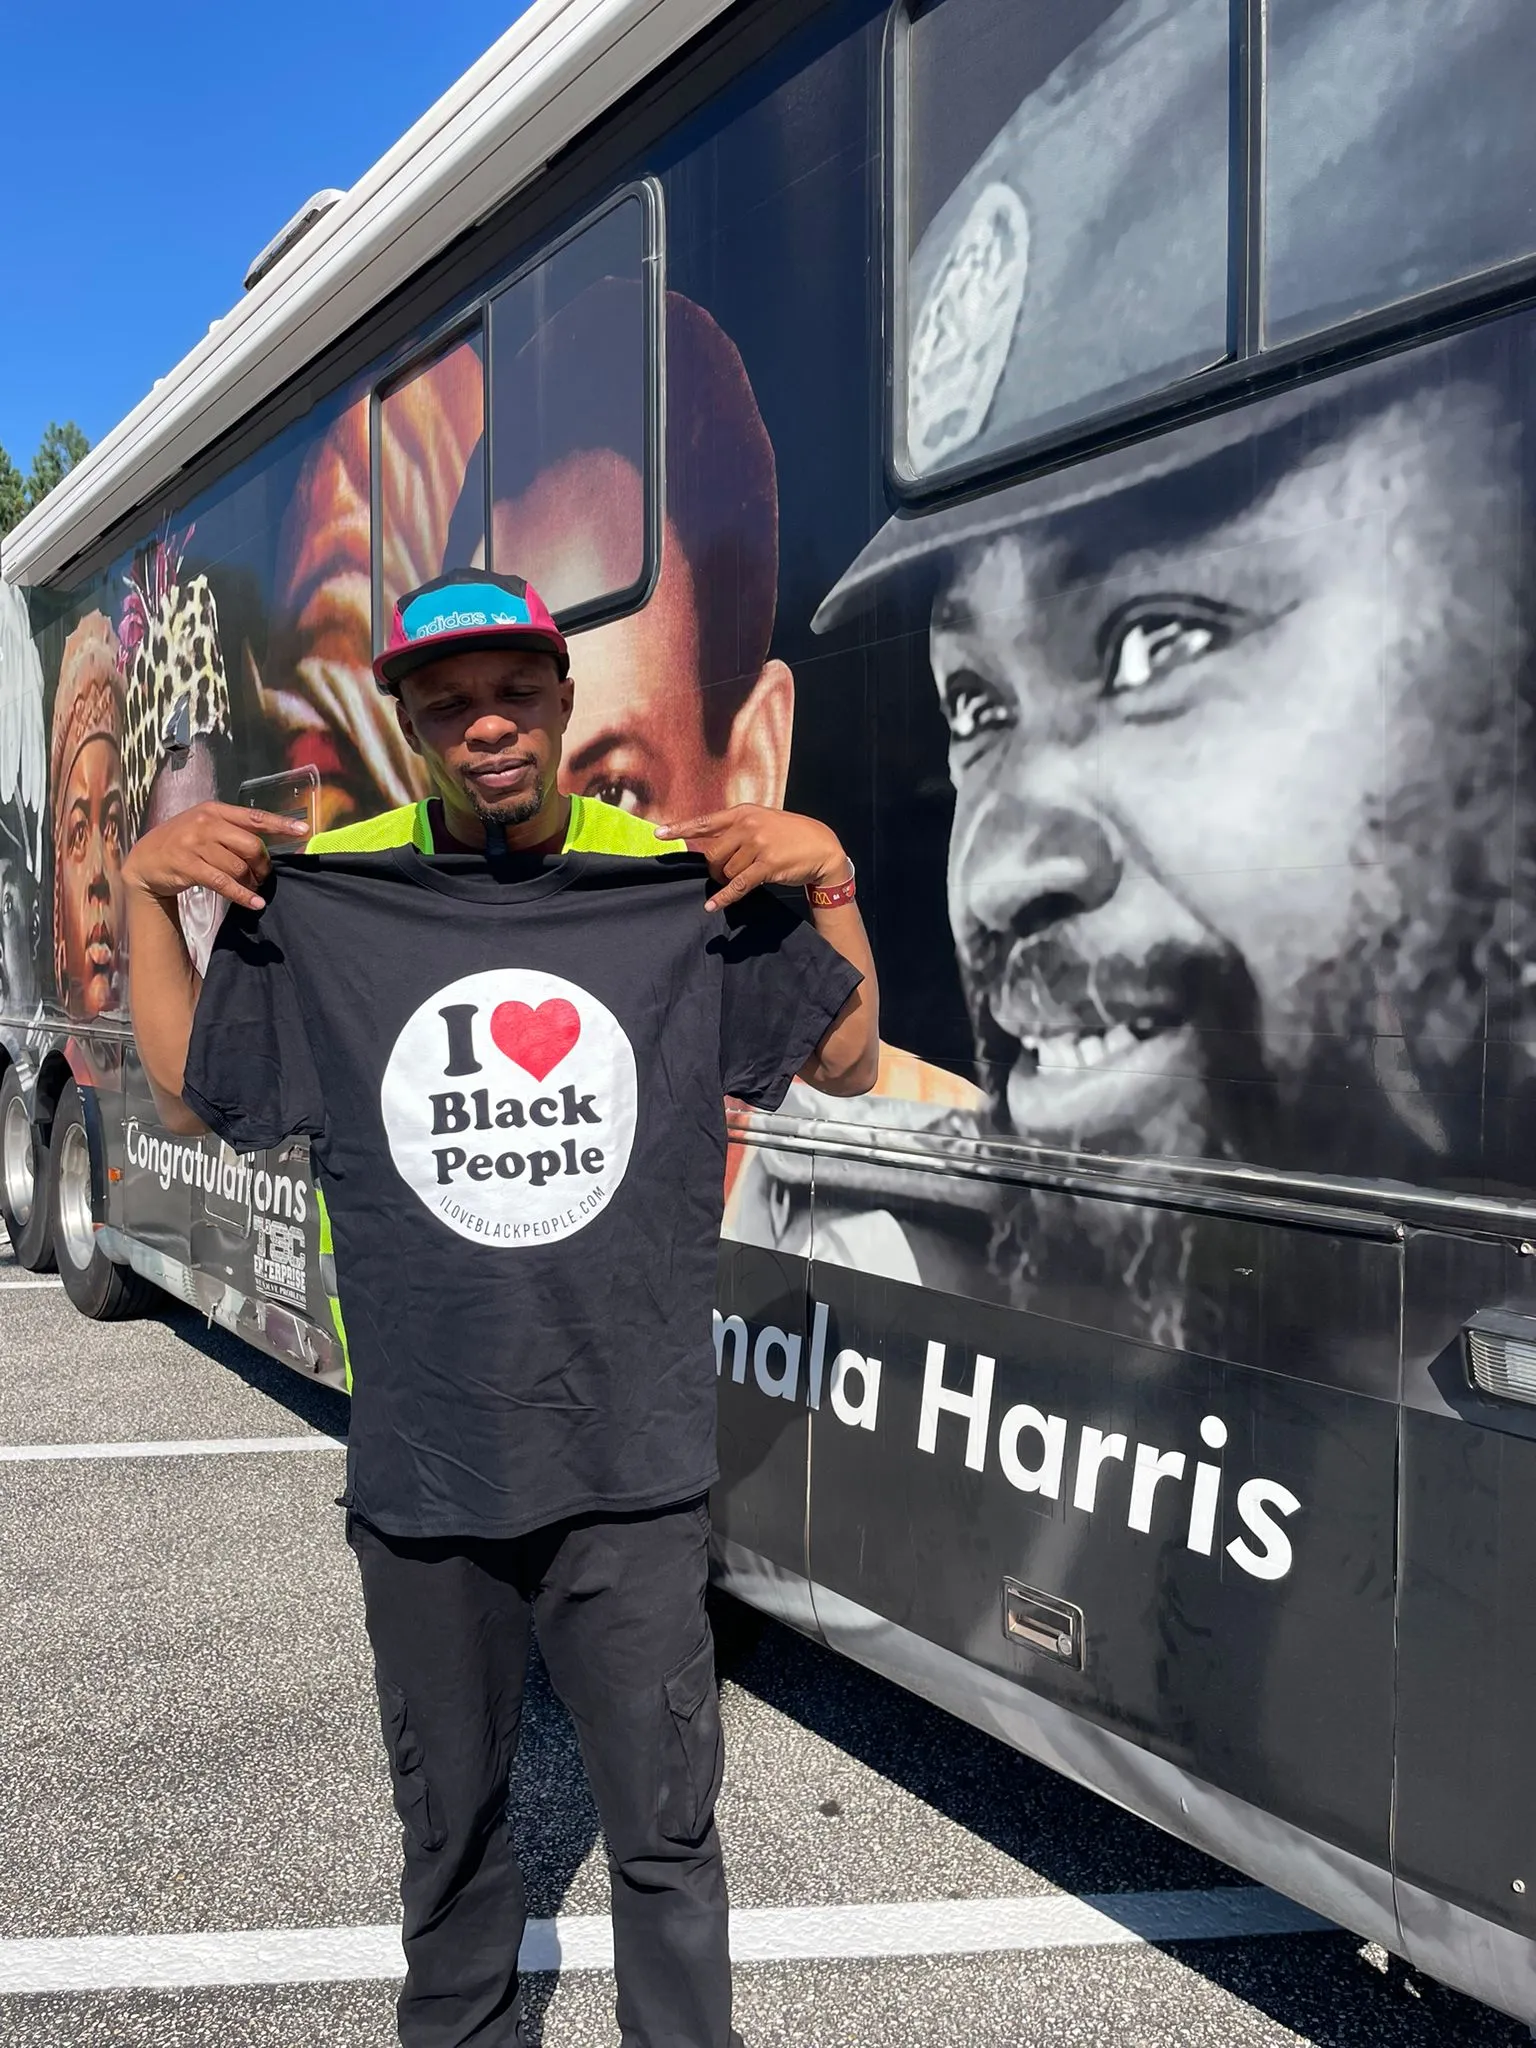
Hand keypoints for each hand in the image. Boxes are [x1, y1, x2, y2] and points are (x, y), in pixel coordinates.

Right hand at [122, 802, 308, 913]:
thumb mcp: (205, 827)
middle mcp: (206, 823)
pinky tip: (254, 903)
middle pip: (251, 845)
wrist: (145, 860)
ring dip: (251, 882)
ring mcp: (195, 843)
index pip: (255, 817)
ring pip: (238, 866)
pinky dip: (242, 895)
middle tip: (263, 876)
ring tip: (253, 888)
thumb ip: (232, 831)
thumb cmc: (182, 843)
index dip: (281, 824)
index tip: (304, 830)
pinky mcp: (188, 865)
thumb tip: (266, 847)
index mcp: (215, 810)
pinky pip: (223, 882)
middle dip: (263, 865)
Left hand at [654, 804, 850, 912]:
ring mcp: (758, 845)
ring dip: (727, 881)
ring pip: (726, 870)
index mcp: (743, 813)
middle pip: (712, 854)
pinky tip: (713, 905)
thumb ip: (737, 830)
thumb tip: (709, 847)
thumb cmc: (788, 835)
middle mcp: (748, 826)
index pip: (706, 822)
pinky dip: (724, 897)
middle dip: (714, 869)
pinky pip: (738, 884)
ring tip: (741, 879)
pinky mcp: (767, 866)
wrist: (822, 846)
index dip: (680, 829)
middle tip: (723, 875)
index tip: (659, 835)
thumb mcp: (762, 822)